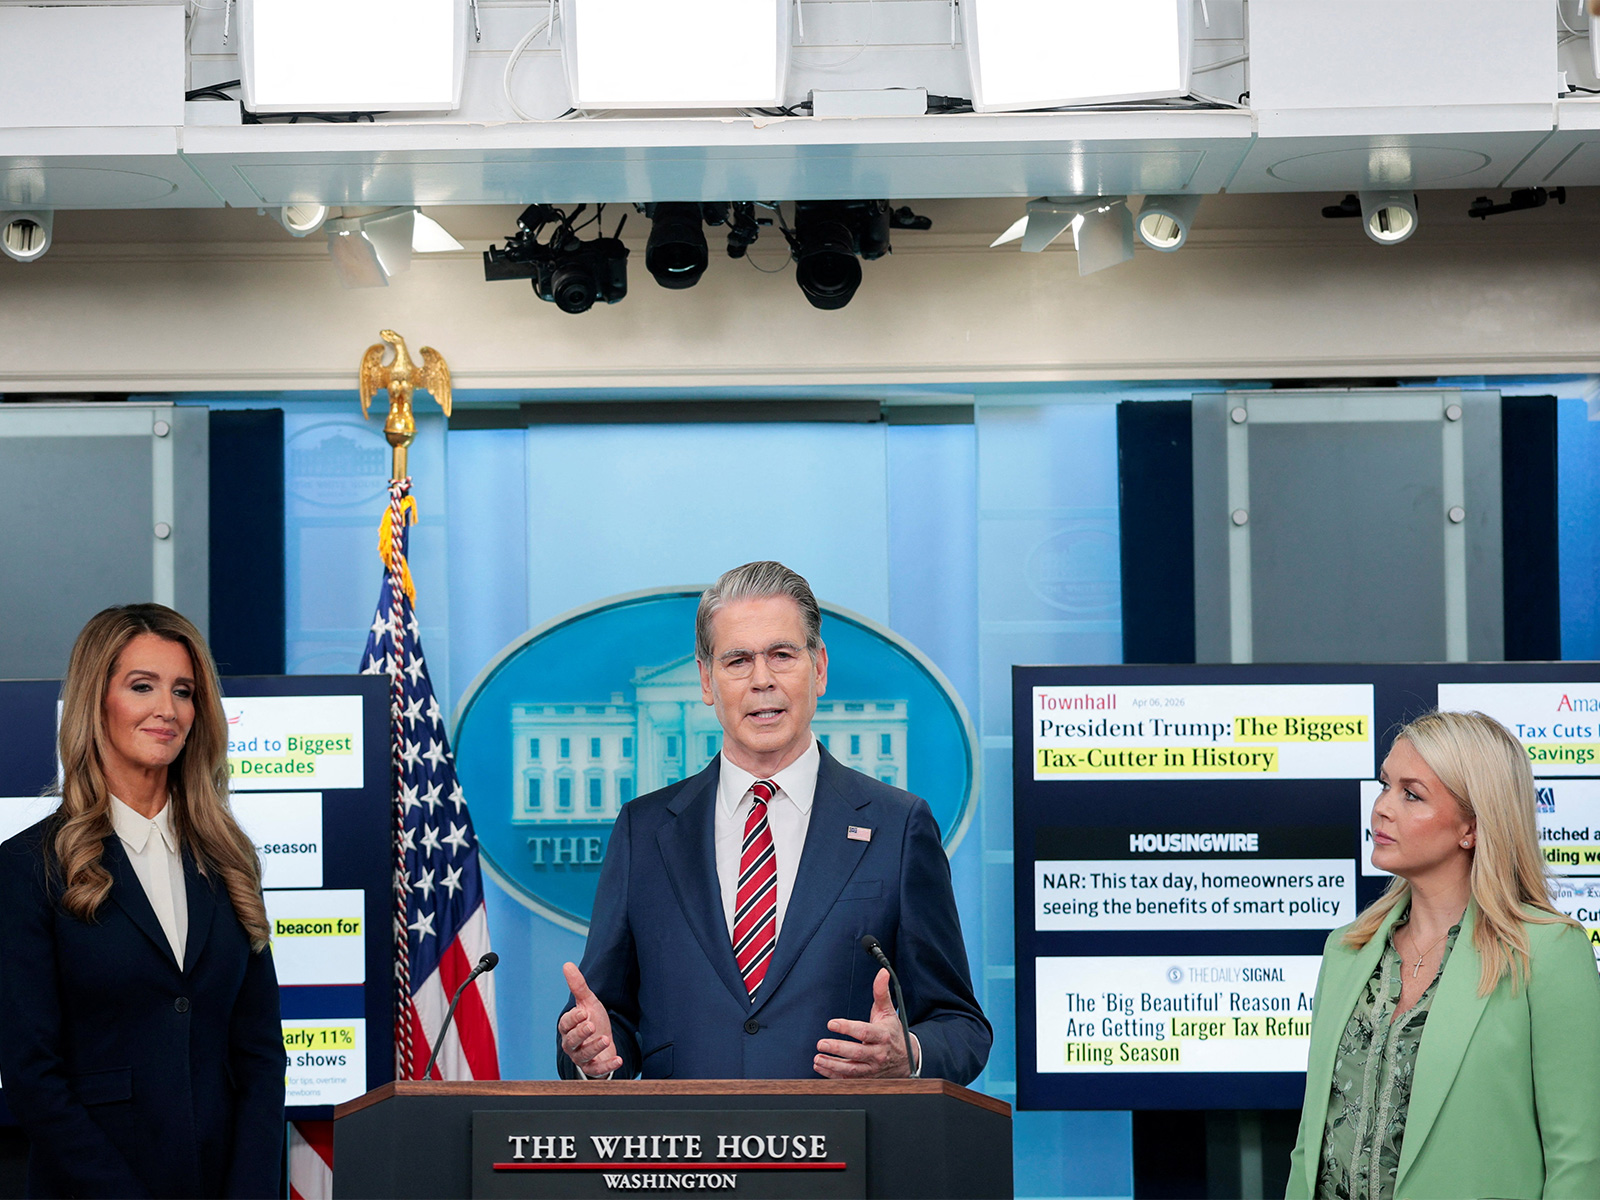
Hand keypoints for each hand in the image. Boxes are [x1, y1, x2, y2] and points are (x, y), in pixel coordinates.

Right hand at [558, 962, 621, 1076]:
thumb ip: (578, 986)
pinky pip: (598, 1070)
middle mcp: (571, 1044)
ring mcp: (582, 1058)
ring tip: (606, 1039)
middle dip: (581, 1033)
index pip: (565, 1024)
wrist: (604, 1041)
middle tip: (591, 1025)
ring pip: (584, 1055)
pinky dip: (607, 1066)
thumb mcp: (588, 1002)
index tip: (583, 1012)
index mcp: (567, 1028)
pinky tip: (618, 1060)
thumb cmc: (593, 1020)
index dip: (574, 1019)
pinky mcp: (593, 1068)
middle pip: (572, 1041)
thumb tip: (567, 964)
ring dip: (595, 1047)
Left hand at [814, 968, 914, 1078]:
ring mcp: (872, 1068)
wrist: (907, 1059)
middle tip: (821, 1043)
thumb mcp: (888, 1012)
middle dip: (838, 1049)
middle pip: (857, 1052)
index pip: (864, 1032)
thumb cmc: (893, 1033)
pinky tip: (821, 1067)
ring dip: (833, 1065)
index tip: (832, 1023)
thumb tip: (882, 972)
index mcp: (882, 1036)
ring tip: (817, 1058)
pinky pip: (849, 1079)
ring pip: (852, 1070)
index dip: (847, 1028)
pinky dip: (833, 1076)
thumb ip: (882, 993)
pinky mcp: (866, 1078)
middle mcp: (878, 1054)